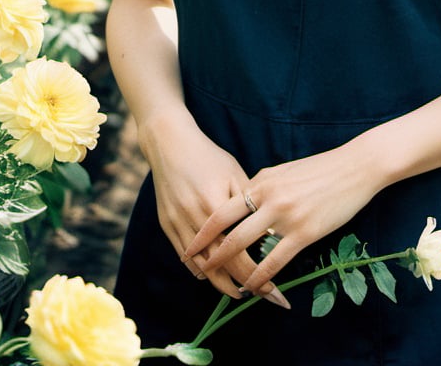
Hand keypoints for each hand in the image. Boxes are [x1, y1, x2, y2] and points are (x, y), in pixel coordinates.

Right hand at [140, 115, 287, 305]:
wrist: (170, 145)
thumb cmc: (208, 157)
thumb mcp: (234, 174)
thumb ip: (250, 202)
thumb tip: (270, 229)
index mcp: (216, 205)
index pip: (240, 251)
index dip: (258, 273)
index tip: (273, 288)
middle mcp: (196, 218)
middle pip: (221, 265)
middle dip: (244, 285)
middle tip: (263, 296)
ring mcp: (178, 223)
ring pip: (201, 266)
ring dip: (221, 283)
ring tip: (240, 292)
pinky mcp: (167, 225)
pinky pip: (184, 257)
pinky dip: (199, 270)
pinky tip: (214, 276)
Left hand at [183, 144, 376, 294]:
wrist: (355, 166)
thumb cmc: (320, 169)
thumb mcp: (284, 172)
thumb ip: (263, 187)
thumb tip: (245, 201)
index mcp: (262, 180)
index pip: (224, 207)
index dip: (205, 227)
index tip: (192, 241)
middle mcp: (268, 197)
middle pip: (228, 227)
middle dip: (208, 248)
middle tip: (194, 264)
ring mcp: (286, 215)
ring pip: (247, 246)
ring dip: (230, 266)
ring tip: (219, 281)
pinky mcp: (305, 232)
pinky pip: (275, 260)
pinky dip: (259, 277)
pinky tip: (251, 287)